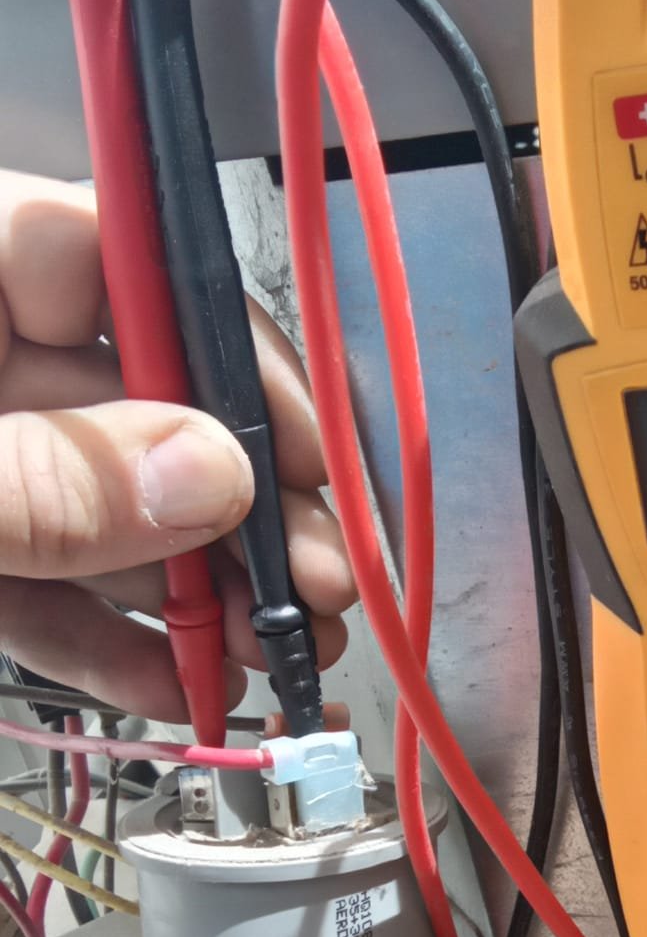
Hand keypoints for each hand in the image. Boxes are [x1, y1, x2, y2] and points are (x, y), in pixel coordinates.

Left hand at [0, 168, 354, 721]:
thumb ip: (41, 480)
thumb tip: (212, 476)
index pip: (101, 250)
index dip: (223, 342)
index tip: (304, 444)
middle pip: (129, 399)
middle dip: (239, 501)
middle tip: (318, 580)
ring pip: (98, 506)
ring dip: (201, 589)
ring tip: (284, 651)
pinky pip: (38, 586)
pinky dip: (108, 641)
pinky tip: (183, 685)